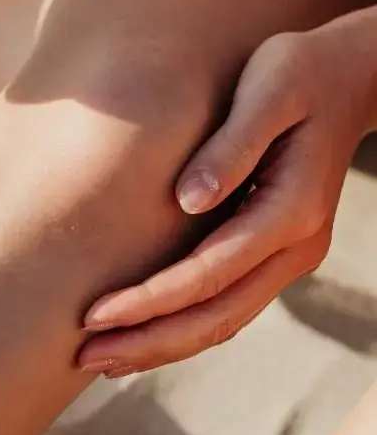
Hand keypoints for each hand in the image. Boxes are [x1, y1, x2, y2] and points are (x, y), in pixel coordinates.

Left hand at [78, 13, 376, 377]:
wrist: (351, 76)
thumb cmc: (301, 74)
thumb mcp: (269, 91)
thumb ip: (232, 146)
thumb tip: (187, 200)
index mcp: (291, 211)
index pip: (208, 275)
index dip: (149, 301)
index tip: (92, 315)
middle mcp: (295, 246)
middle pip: (215, 316)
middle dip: (148, 342)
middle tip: (84, 357)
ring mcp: (288, 255)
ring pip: (223, 321)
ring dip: (162, 346)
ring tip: (102, 360)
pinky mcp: (273, 252)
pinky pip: (228, 305)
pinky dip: (184, 328)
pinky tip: (143, 335)